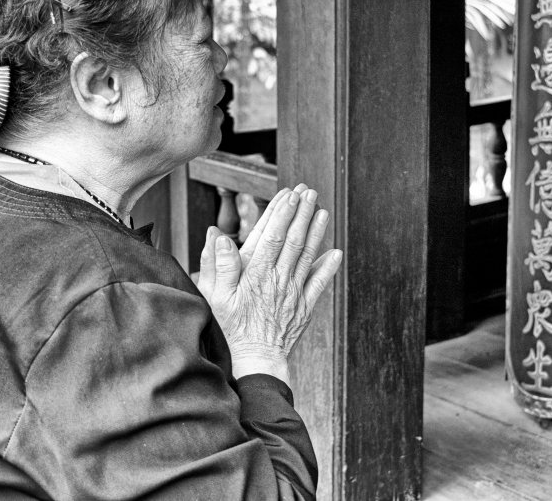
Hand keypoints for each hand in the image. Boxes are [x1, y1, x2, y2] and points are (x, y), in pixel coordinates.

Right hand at [198, 185, 342, 385]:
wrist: (255, 359)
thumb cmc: (230, 327)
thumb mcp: (215, 297)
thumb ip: (218, 266)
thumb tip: (219, 237)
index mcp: (256, 274)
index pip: (271, 236)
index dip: (282, 213)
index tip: (289, 195)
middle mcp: (278, 279)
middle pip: (293, 240)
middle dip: (302, 213)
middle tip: (309, 192)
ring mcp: (294, 292)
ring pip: (307, 256)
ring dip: (316, 232)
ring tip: (322, 210)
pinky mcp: (304, 306)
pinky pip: (319, 283)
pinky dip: (328, 267)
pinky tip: (336, 252)